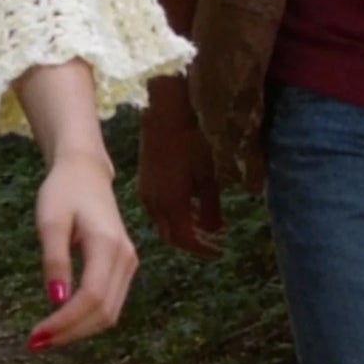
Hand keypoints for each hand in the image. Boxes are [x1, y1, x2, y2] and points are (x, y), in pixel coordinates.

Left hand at [26, 150, 137, 350]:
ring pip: (110, 312)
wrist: (84, 171)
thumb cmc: (63, 190)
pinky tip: (63, 319)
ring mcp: (129, 264)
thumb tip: (55, 299)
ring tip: (46, 336)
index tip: (38, 335)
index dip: (66, 322)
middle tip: (36, 342)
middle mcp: (125, 259)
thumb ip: (54, 259)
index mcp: (108, 246)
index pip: (92, 297)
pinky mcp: (123, 267)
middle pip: (104, 312)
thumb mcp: (50, 219)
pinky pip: (109, 302)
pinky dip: (87, 317)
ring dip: (79, 329)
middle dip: (71, 332)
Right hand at [137, 74, 222, 256]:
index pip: (186, 240)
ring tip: (200, 223)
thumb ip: (212, 208)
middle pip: (170, 236)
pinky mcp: (143, 179)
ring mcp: (146, 190)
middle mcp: (154, 201)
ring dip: (179, 228)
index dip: (203, 250)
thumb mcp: (209, 177)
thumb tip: (216, 231)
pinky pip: (155, 208)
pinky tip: (185, 204)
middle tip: (210, 242)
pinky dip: (170, 215)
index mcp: (172, 203)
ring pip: (161, 222)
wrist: (166, 113)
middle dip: (190, 242)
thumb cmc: (193, 142)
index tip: (219, 251)